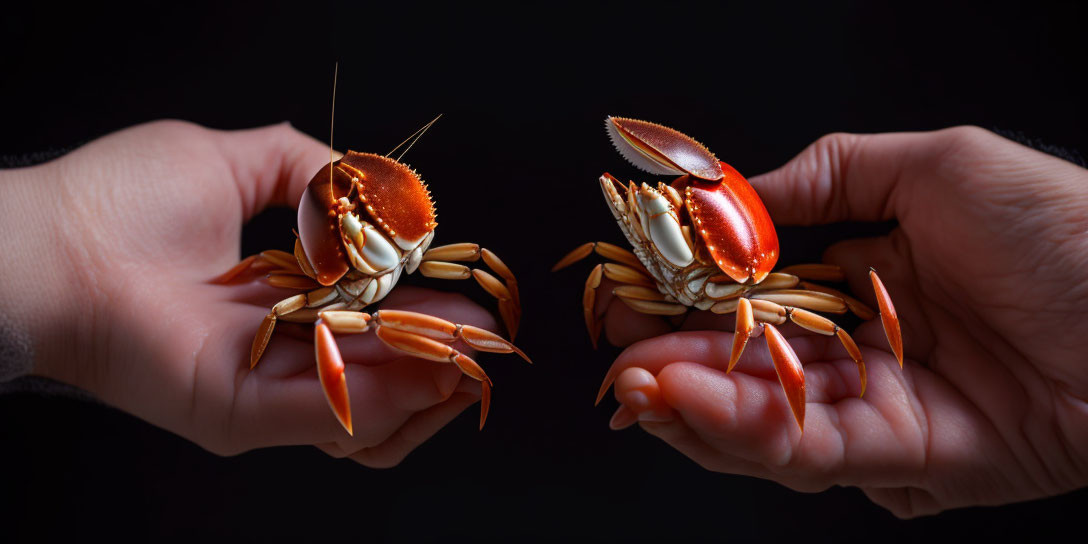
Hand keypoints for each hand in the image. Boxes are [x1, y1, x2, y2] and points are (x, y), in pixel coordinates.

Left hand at [0, 121, 491, 466]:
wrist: (53, 242)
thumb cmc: (123, 198)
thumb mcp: (236, 160)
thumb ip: (310, 171)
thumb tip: (379, 198)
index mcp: (279, 297)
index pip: (370, 318)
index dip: (424, 313)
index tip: (471, 297)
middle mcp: (279, 349)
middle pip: (379, 370)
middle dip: (440, 355)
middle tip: (487, 339)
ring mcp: (263, 387)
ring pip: (366, 403)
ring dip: (427, 382)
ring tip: (470, 355)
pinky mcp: (242, 414)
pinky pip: (328, 414)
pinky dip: (385, 396)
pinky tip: (431, 372)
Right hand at [595, 127, 1087, 515]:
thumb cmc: (1066, 226)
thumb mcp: (936, 165)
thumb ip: (826, 179)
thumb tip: (734, 197)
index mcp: (871, 276)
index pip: (759, 294)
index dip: (694, 296)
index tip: (636, 289)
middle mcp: (869, 347)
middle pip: (751, 363)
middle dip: (674, 359)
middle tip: (614, 350)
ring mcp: (884, 407)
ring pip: (767, 417)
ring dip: (692, 402)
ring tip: (634, 382)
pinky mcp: (906, 460)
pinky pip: (811, 449)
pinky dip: (743, 429)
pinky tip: (687, 401)